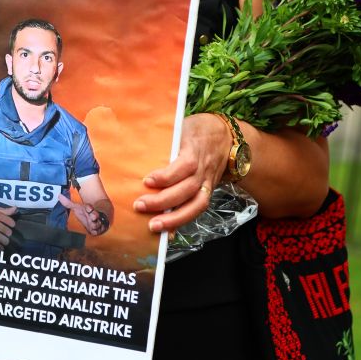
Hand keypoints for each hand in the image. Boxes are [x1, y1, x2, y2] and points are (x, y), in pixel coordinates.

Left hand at [58, 194, 108, 235]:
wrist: (94, 219)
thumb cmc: (84, 213)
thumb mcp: (76, 208)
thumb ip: (68, 203)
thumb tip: (59, 196)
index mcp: (88, 209)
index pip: (89, 207)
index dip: (89, 208)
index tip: (89, 208)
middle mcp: (93, 215)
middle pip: (95, 215)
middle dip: (94, 216)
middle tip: (92, 217)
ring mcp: (96, 222)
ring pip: (97, 224)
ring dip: (94, 225)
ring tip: (92, 225)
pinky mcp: (98, 229)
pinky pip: (98, 231)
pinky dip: (95, 231)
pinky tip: (93, 231)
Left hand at [134, 113, 230, 232]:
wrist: (226, 137)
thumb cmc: (195, 130)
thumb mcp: (181, 127)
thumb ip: (164, 140)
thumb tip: (134, 148)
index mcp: (195, 149)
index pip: (185, 165)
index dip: (167, 176)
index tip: (147, 181)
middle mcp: (203, 169)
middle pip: (187, 189)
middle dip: (163, 201)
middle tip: (140, 205)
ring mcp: (207, 182)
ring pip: (196, 204)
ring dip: (174, 218)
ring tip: (153, 226)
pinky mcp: (208, 191)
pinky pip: (198, 209)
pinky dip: (183, 222)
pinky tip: (168, 232)